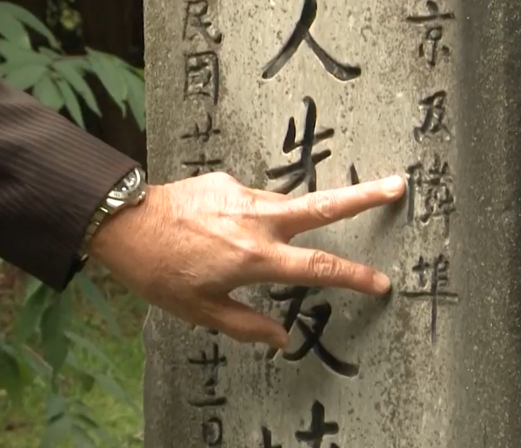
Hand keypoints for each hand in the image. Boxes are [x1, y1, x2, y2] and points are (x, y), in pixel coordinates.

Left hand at [87, 172, 405, 348]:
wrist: (123, 221)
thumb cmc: (160, 272)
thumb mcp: (201, 311)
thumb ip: (247, 325)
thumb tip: (282, 339)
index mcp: (256, 258)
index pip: (320, 268)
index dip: (355, 278)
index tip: (382, 283)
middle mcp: (257, 221)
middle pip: (324, 207)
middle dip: (364, 196)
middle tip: (398, 185)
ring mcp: (243, 196)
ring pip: (288, 205)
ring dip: (300, 215)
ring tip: (258, 239)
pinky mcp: (227, 181)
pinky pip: (253, 202)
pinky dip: (251, 217)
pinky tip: (221, 232)